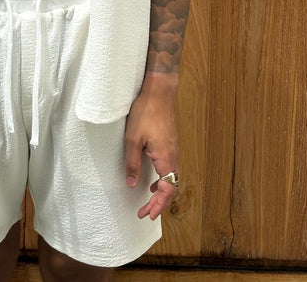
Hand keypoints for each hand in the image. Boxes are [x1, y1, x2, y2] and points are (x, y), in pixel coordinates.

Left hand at [124, 72, 179, 220]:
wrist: (159, 91)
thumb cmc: (145, 112)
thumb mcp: (133, 139)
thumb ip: (133, 164)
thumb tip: (132, 185)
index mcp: (167, 158)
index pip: (167, 190)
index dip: (158, 205)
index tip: (148, 215)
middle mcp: (174, 156)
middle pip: (171, 187)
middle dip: (159, 203)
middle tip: (145, 213)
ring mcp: (173, 149)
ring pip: (172, 178)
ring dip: (161, 192)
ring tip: (148, 201)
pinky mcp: (170, 143)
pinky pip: (170, 168)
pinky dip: (163, 179)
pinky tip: (152, 179)